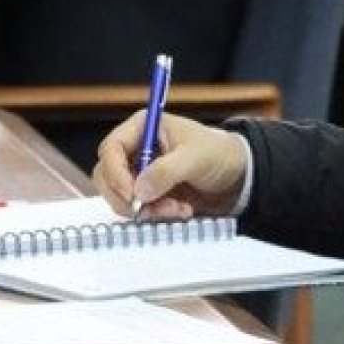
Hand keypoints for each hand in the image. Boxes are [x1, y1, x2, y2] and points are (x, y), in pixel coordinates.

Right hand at [93, 111, 248, 219]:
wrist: (236, 175)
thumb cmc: (218, 153)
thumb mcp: (196, 157)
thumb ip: (166, 171)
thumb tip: (138, 190)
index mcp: (143, 128)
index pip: (111, 149)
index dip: (115, 173)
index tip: (132, 194)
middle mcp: (135, 149)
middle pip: (107, 177)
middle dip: (129, 197)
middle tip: (154, 208)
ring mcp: (138, 173)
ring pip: (120, 197)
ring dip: (146, 209)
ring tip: (178, 209)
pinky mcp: (147, 194)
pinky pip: (136, 209)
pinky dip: (155, 215)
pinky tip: (180, 211)